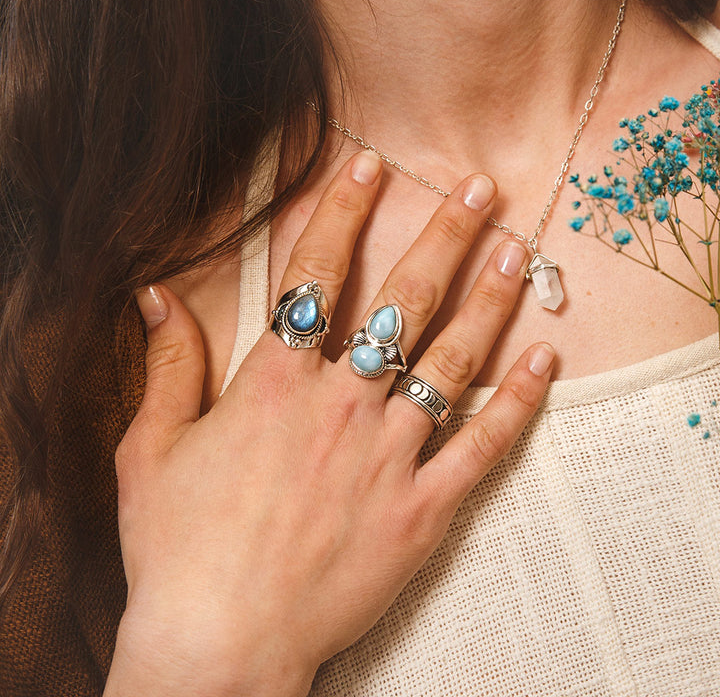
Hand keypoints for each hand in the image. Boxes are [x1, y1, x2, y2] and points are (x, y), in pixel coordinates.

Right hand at [105, 151, 553, 695]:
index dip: (342, 210)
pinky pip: (482, 447)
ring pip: (451, 361)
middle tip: (479, 188)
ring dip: (488, 301)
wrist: (221, 639)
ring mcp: (388, 457)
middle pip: (402, 299)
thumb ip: (166, 368)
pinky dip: (517, 403)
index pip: (316, 273)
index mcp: (273, 384)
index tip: (369, 165)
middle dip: (443, 235)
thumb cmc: (177, 547)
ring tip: (517, 252)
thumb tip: (155, 299)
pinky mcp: (422, 510)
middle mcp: (340, 406)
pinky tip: (544, 362)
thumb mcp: (150, 451)